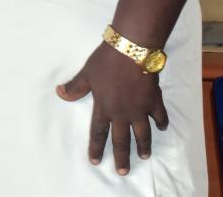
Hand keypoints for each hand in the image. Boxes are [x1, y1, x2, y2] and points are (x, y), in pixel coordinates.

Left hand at [56, 43, 168, 175]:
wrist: (132, 49)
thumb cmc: (106, 60)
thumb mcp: (87, 73)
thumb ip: (76, 87)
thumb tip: (60, 93)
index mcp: (104, 107)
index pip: (98, 132)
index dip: (96, 147)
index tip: (95, 161)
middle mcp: (122, 113)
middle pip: (121, 140)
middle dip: (121, 157)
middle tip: (123, 172)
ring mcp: (140, 109)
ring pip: (143, 134)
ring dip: (143, 146)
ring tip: (144, 156)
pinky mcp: (154, 101)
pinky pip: (159, 116)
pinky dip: (161, 123)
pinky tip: (162, 128)